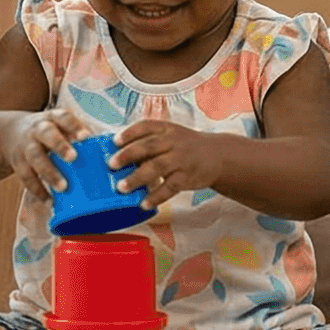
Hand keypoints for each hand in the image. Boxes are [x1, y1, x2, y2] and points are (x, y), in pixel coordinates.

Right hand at [5, 109, 96, 198]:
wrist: (11, 133)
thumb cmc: (49, 133)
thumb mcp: (59, 126)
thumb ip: (78, 136)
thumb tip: (110, 151)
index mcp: (52, 118)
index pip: (63, 117)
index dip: (74, 126)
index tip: (86, 137)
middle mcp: (37, 130)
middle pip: (47, 134)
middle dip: (59, 145)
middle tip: (73, 158)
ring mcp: (26, 146)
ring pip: (35, 157)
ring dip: (49, 172)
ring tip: (63, 187)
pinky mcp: (18, 163)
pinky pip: (26, 177)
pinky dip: (38, 190)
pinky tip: (50, 201)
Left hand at [107, 121, 223, 209]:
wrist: (218, 156)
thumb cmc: (186, 146)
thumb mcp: (171, 136)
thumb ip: (149, 142)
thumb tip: (119, 156)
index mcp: (166, 129)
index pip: (145, 126)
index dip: (129, 133)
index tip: (114, 141)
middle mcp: (173, 142)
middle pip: (148, 146)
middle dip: (128, 155)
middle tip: (111, 165)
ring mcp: (181, 160)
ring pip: (157, 167)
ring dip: (137, 178)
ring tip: (122, 187)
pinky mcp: (187, 177)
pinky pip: (170, 187)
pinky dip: (156, 196)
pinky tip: (143, 203)